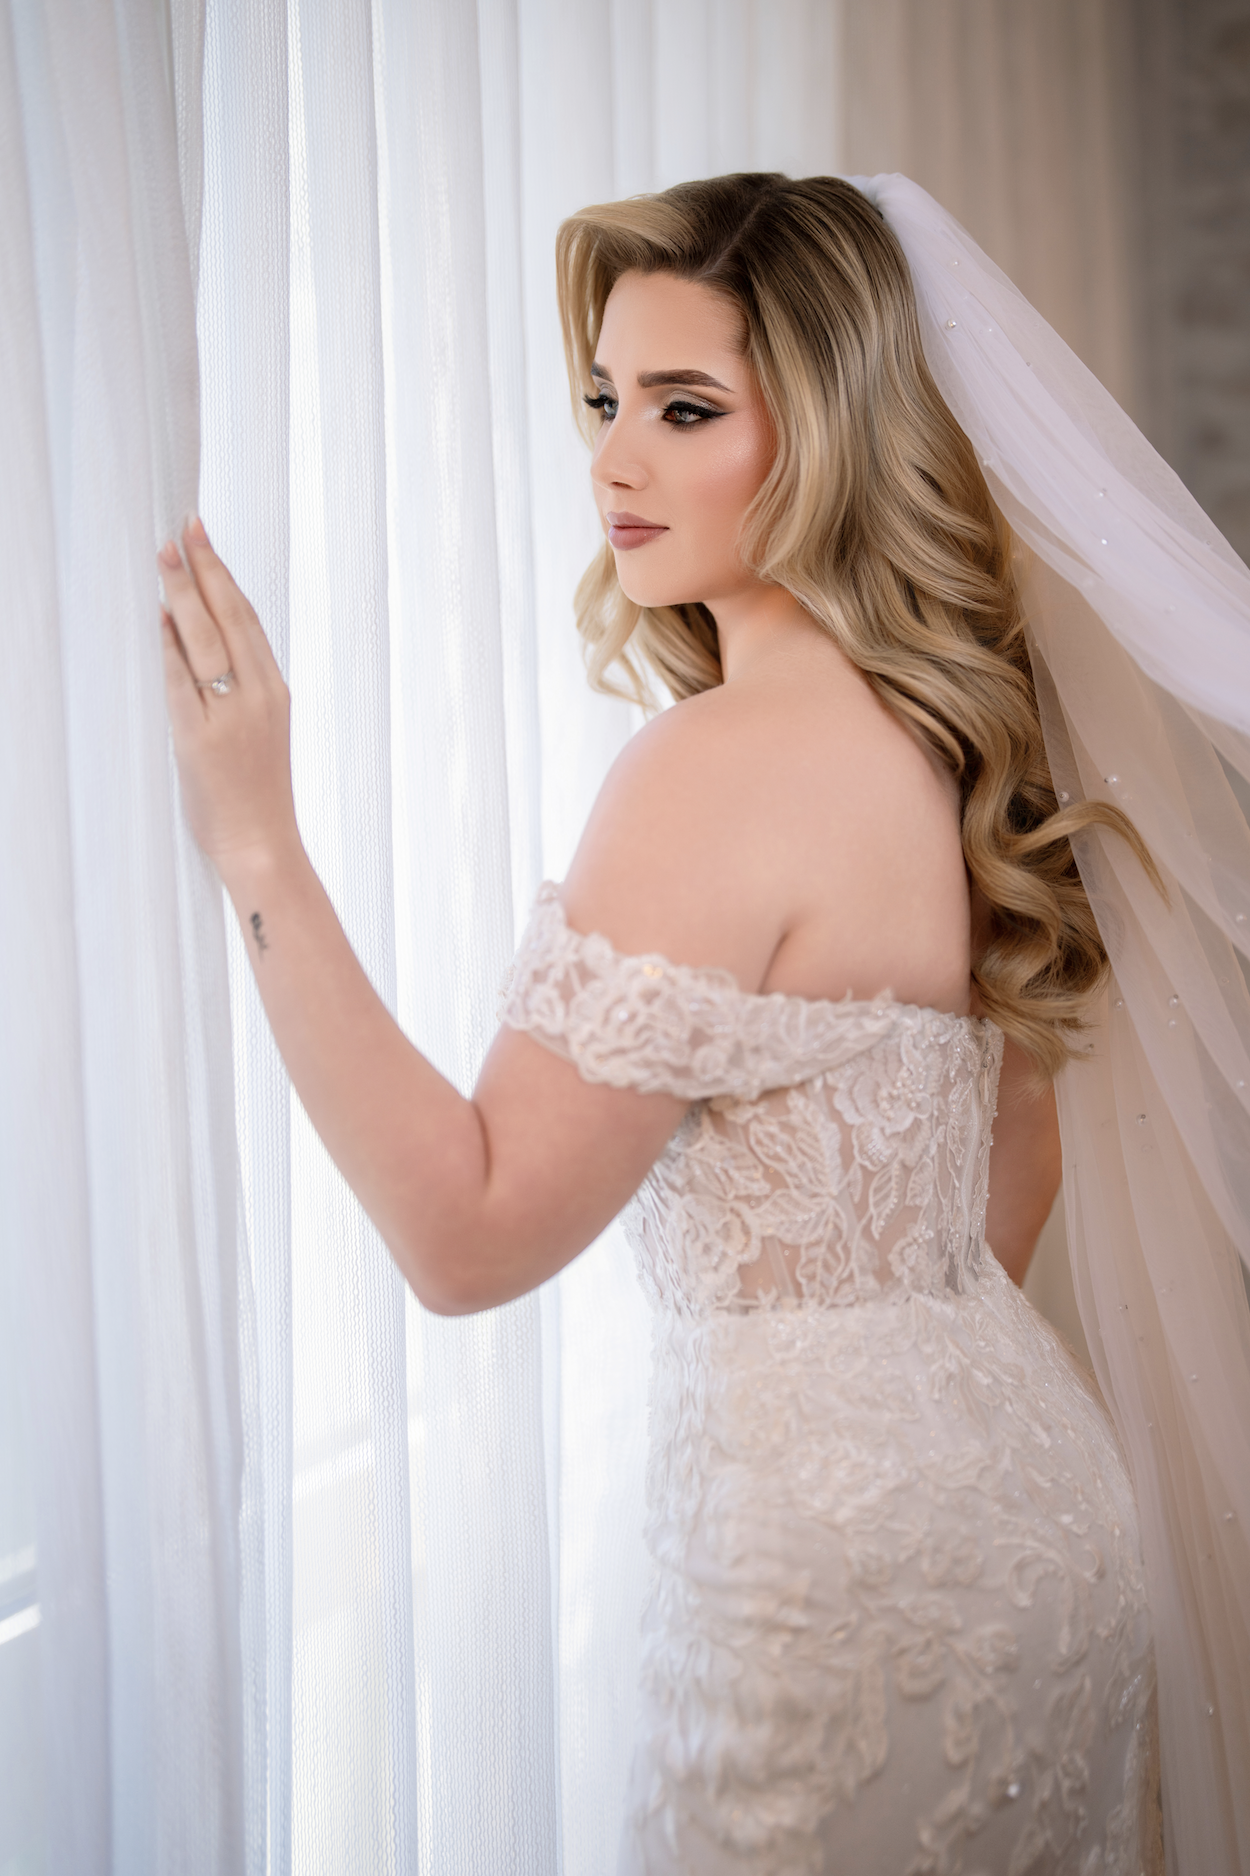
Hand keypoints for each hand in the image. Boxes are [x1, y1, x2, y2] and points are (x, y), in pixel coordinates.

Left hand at [159, 518, 298, 875]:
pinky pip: (183, 680)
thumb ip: (237, 685)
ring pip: (207, 640)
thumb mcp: (259, 730)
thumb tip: (192, 634)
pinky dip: (173, 644)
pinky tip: (164, 615)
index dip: (224, 576)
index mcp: (274, 691)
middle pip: (229, 618)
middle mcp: (258, 696)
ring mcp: (231, 716)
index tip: (204, 540)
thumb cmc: (257, 793)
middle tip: (184, 529)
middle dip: (204, 569)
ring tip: (167, 556)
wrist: (262, 844)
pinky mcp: (200, 738)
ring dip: (184, 593)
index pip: (247, 620)